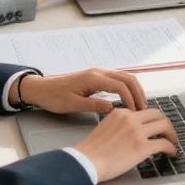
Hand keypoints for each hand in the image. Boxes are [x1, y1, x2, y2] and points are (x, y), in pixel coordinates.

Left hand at [15, 68, 147, 113]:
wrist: (41, 89)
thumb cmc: (54, 97)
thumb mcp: (73, 105)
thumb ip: (94, 106)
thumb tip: (113, 109)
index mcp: (93, 78)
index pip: (119, 86)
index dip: (130, 99)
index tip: (135, 112)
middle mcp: (98, 72)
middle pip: (127, 77)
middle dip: (138, 92)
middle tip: (144, 108)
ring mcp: (98, 73)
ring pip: (124, 77)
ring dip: (134, 89)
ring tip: (139, 105)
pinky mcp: (96, 77)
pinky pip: (117, 79)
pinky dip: (127, 88)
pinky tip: (129, 99)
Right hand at [74, 105, 179, 181]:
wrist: (85, 162)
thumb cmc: (91, 152)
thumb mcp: (105, 129)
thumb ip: (119, 126)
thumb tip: (130, 134)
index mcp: (120, 113)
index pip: (143, 111)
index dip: (152, 120)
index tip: (155, 126)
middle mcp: (130, 119)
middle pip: (157, 114)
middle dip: (165, 123)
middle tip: (168, 132)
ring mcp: (137, 132)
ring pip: (164, 125)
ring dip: (172, 134)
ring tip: (173, 142)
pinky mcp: (142, 147)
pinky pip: (164, 144)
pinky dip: (171, 148)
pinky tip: (171, 153)